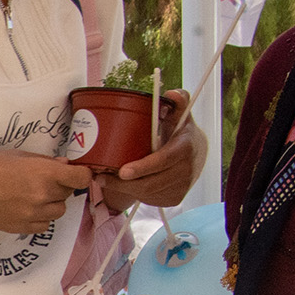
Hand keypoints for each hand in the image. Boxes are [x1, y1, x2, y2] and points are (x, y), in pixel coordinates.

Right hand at [0, 152, 93, 233]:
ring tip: (34, 197)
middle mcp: (43, 195)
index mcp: (45, 173)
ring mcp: (33, 214)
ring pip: (58, 211)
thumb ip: (46, 162)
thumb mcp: (20, 156)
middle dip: (60, 187)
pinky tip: (28, 210)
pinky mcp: (22, 227)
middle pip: (68, 194)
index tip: (75, 174)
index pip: (81, 178)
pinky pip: (44, 226)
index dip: (81, 175)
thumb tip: (64, 166)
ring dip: (52, 204)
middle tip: (44, 182)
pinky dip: (41, 218)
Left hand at [96, 90, 199, 212]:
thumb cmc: (178, 133)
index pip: (164, 160)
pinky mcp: (175, 198)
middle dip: (122, 183)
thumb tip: (171, 94)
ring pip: (146, 193)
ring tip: (106, 179)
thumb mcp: (178, 116)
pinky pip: (149, 199)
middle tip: (100, 176)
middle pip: (150, 182)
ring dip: (124, 189)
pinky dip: (134, 194)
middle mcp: (186, 169)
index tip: (123, 171)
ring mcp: (182, 186)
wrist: (194, 154)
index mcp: (185, 147)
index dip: (144, 167)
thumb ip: (176, 103)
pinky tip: (125, 185)